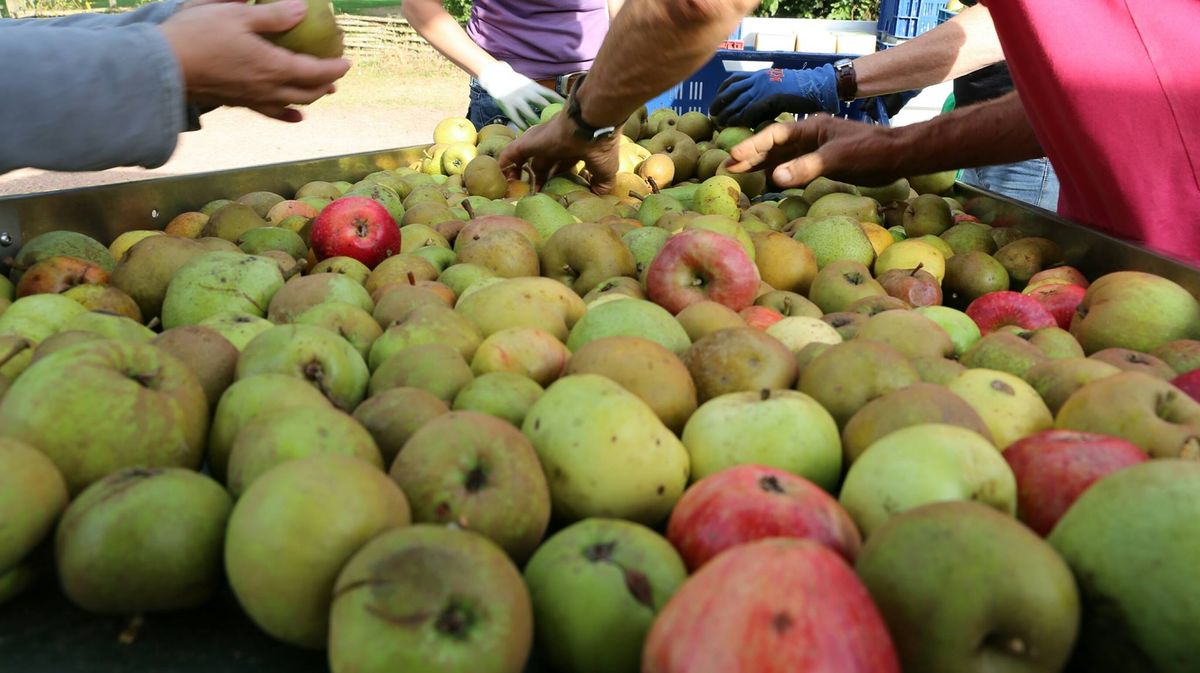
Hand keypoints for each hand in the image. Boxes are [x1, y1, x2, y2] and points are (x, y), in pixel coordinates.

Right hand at [160, 0, 350, 122]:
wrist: (162, 66)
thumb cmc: (199, 34)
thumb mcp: (237, 14)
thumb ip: (273, 14)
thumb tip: (302, 7)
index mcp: (273, 67)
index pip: (314, 71)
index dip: (334, 67)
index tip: (348, 61)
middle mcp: (267, 89)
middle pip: (307, 92)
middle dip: (325, 83)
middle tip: (336, 74)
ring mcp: (252, 98)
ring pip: (291, 103)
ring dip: (310, 97)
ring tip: (323, 92)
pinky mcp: (237, 102)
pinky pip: (270, 112)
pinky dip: (287, 114)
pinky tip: (295, 117)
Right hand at [477, 61, 563, 129]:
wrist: (496, 76)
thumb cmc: (516, 83)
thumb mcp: (529, 85)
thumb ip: (540, 94)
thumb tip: (556, 103)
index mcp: (534, 86)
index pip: (550, 94)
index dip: (559, 102)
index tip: (569, 109)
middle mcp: (526, 92)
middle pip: (541, 103)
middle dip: (550, 112)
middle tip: (558, 123)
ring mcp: (516, 99)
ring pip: (529, 113)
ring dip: (536, 121)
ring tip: (542, 130)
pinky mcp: (507, 105)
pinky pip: (516, 118)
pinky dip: (522, 124)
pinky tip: (527, 130)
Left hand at [498, 113, 618, 193]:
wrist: (590, 125)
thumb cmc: (600, 146)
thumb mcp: (605, 171)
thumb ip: (601, 185)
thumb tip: (596, 196)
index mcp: (574, 151)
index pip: (562, 167)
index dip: (557, 180)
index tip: (555, 195)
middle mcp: (556, 146)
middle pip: (543, 165)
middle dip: (539, 181)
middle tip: (534, 197)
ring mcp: (541, 143)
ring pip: (526, 159)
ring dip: (521, 174)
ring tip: (515, 191)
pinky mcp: (528, 142)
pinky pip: (510, 154)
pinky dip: (504, 164)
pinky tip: (501, 178)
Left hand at [709, 64, 839, 127]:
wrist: (819, 86)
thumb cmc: (802, 90)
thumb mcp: (778, 87)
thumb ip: (764, 95)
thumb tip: (753, 110)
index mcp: (759, 75)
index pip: (733, 81)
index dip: (721, 92)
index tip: (715, 104)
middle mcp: (758, 80)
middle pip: (730, 91)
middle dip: (719, 104)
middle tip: (713, 117)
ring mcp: (763, 88)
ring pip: (737, 102)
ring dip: (726, 114)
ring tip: (719, 124)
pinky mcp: (770, 99)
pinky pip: (749, 110)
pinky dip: (740, 119)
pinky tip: (734, 127)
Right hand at [725, 116, 903, 186]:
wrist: (898, 156)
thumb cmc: (870, 152)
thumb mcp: (837, 158)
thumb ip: (806, 167)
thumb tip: (775, 178)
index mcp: (810, 127)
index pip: (774, 135)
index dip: (752, 146)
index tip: (733, 158)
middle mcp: (809, 136)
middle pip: (773, 145)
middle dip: (749, 156)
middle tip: (726, 169)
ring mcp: (815, 150)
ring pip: (781, 157)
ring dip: (760, 166)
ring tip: (738, 176)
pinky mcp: (822, 163)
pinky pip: (793, 168)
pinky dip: (778, 175)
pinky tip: (766, 183)